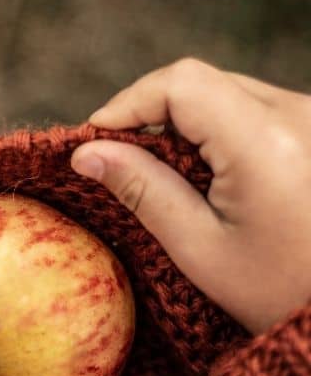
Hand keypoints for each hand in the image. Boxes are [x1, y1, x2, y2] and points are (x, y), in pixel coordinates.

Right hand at [71, 58, 310, 333]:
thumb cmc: (280, 293)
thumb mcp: (199, 248)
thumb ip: (141, 189)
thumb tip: (86, 152)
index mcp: (267, 143)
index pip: (181, 84)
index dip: (128, 102)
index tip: (95, 138)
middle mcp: (299, 114)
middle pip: (201, 83)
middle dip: (151, 113)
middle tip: (119, 157)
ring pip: (225, 92)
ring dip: (183, 122)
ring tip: (160, 170)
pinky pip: (252, 108)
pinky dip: (215, 129)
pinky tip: (203, 171)